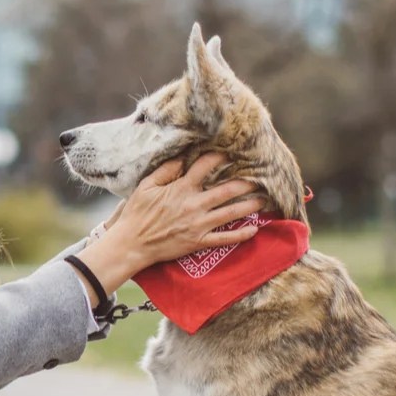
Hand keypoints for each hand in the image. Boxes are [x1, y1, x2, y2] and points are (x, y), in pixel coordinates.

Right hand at [66, 152, 262, 298]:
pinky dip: (241, 235)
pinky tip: (255, 229)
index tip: (231, 151)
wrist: (132, 243)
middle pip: (227, 190)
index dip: (219, 157)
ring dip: (249, 205)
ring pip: (231, 213)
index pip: (205, 167)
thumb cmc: (137, 213)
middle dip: (246, 182)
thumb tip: (182, 158)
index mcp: (181, 188)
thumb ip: (166, 171)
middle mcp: (194, 205)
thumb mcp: (146, 186)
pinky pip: (224, 238)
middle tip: (261, 176)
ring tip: (264, 199)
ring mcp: (198, 224)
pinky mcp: (198, 241)